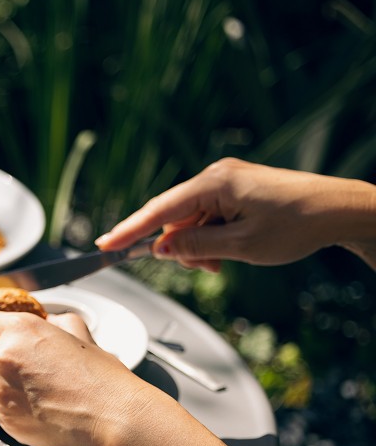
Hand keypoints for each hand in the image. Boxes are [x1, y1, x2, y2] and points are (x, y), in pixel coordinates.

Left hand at [0, 310, 152, 445]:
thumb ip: (58, 323)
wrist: (110, 416)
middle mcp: (2, 357)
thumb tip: (52, 320)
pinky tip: (24, 410)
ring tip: (4, 394)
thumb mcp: (79, 335)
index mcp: (18, 330)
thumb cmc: (101, 378)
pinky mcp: (4, 420)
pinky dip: (0, 412)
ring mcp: (0, 391)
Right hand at [94, 158, 375, 272]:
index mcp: (214, 183)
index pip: (159, 210)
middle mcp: (215, 176)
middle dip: (177, 246)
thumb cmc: (298, 225)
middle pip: (172, 216)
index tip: (104, 245)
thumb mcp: (242, 246)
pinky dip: (209, 238)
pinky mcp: (235, 189)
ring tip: (222, 263)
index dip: (129, 231)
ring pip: (189, 220)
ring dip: (196, 246)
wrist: (340, 210)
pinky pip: (206, 217)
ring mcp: (225, 182)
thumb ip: (196, 246)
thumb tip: (162, 248)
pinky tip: (225, 252)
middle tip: (201, 268)